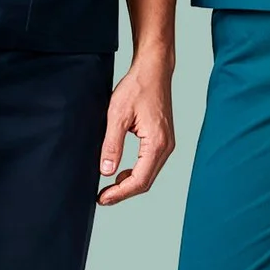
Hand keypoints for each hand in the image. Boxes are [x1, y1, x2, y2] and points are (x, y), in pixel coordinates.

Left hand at [98, 58, 176, 204]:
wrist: (154, 71)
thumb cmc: (137, 88)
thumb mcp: (117, 116)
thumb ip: (112, 145)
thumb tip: (106, 172)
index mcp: (157, 143)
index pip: (139, 180)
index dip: (120, 193)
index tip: (102, 198)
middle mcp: (166, 147)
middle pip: (146, 181)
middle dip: (124, 193)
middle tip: (102, 198)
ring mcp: (167, 144)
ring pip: (149, 174)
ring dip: (130, 184)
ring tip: (108, 188)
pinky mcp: (163, 140)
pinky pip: (151, 164)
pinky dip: (136, 173)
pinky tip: (121, 172)